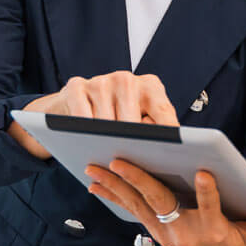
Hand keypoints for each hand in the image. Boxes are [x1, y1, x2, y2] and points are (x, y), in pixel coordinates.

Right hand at [10, 71, 178, 158]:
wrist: (72, 103)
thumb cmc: (114, 116)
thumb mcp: (138, 120)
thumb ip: (153, 132)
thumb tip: (169, 155)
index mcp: (150, 86)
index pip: (164, 113)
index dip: (169, 137)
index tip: (174, 157)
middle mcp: (127, 79)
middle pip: (133, 123)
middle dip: (133, 146)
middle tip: (133, 167)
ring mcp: (101, 81)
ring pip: (107, 124)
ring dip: (106, 143)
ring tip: (108, 158)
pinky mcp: (76, 86)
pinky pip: (82, 117)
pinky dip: (84, 133)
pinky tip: (87, 144)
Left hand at [85, 161, 245, 245]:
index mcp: (213, 231)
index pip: (211, 209)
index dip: (207, 193)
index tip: (203, 173)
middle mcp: (185, 232)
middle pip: (161, 202)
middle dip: (139, 180)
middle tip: (120, 160)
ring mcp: (166, 232)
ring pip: (139, 204)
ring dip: (116, 186)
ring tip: (95, 168)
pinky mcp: (155, 230)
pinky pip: (132, 210)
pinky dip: (114, 197)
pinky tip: (95, 185)